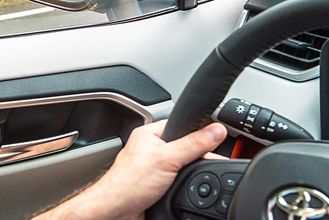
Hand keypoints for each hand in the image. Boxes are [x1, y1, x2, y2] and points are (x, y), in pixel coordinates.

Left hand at [33, 120, 226, 219]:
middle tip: (206, 162)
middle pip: (183, 145)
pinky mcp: (155, 183)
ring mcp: (153, 166)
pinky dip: (184, 182)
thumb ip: (193, 144)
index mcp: (149, 133)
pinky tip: (186, 186)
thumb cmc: (129, 183)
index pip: (181, 124)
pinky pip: (177, 178)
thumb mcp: (168, 159)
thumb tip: (216, 130)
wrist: (117, 210)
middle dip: (195, 155)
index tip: (217, 139)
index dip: (199, 131)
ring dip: (189, 171)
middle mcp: (150, 147)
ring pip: (181, 163)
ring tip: (191, 176)